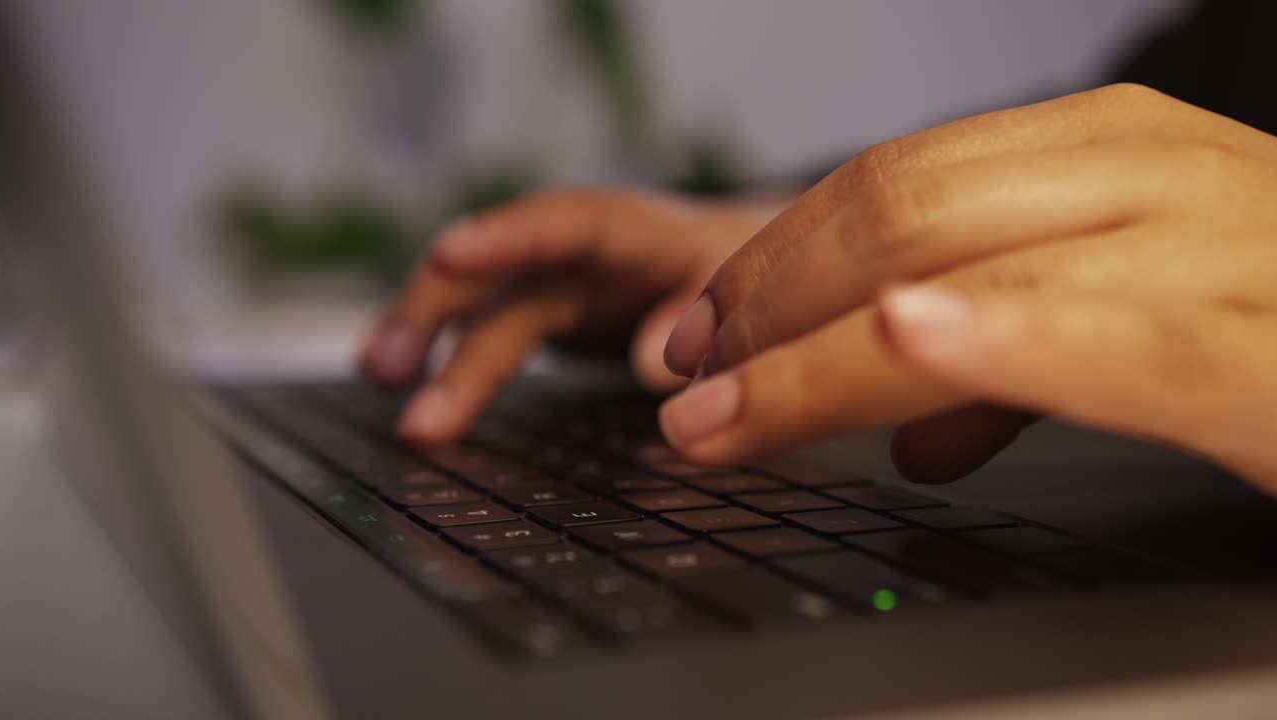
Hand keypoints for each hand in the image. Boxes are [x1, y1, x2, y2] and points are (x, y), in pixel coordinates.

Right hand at [360, 189, 774, 442]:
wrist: (738, 264)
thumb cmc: (742, 277)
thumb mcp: (746, 298)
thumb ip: (706, 324)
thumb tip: (656, 364)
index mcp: (635, 232)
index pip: (567, 223)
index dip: (509, 236)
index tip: (449, 253)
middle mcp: (579, 251)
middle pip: (499, 268)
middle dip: (439, 306)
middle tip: (389, 365)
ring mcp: (552, 280)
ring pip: (479, 305)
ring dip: (425, 340)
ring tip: (378, 381)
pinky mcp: (537, 313)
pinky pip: (478, 332)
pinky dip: (438, 356)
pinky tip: (395, 380)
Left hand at [658, 83, 1276, 492]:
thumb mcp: (1139, 310)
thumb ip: (1023, 358)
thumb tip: (913, 427)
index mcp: (1116, 155)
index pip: (896, 182)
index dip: (775, 257)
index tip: (696, 329)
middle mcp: (1163, 180)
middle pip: (905, 218)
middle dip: (770, 301)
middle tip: (684, 378)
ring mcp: (1226, 258)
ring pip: (973, 270)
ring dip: (820, 352)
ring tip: (724, 410)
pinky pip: (1125, 347)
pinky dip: (1012, 341)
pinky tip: (915, 337)